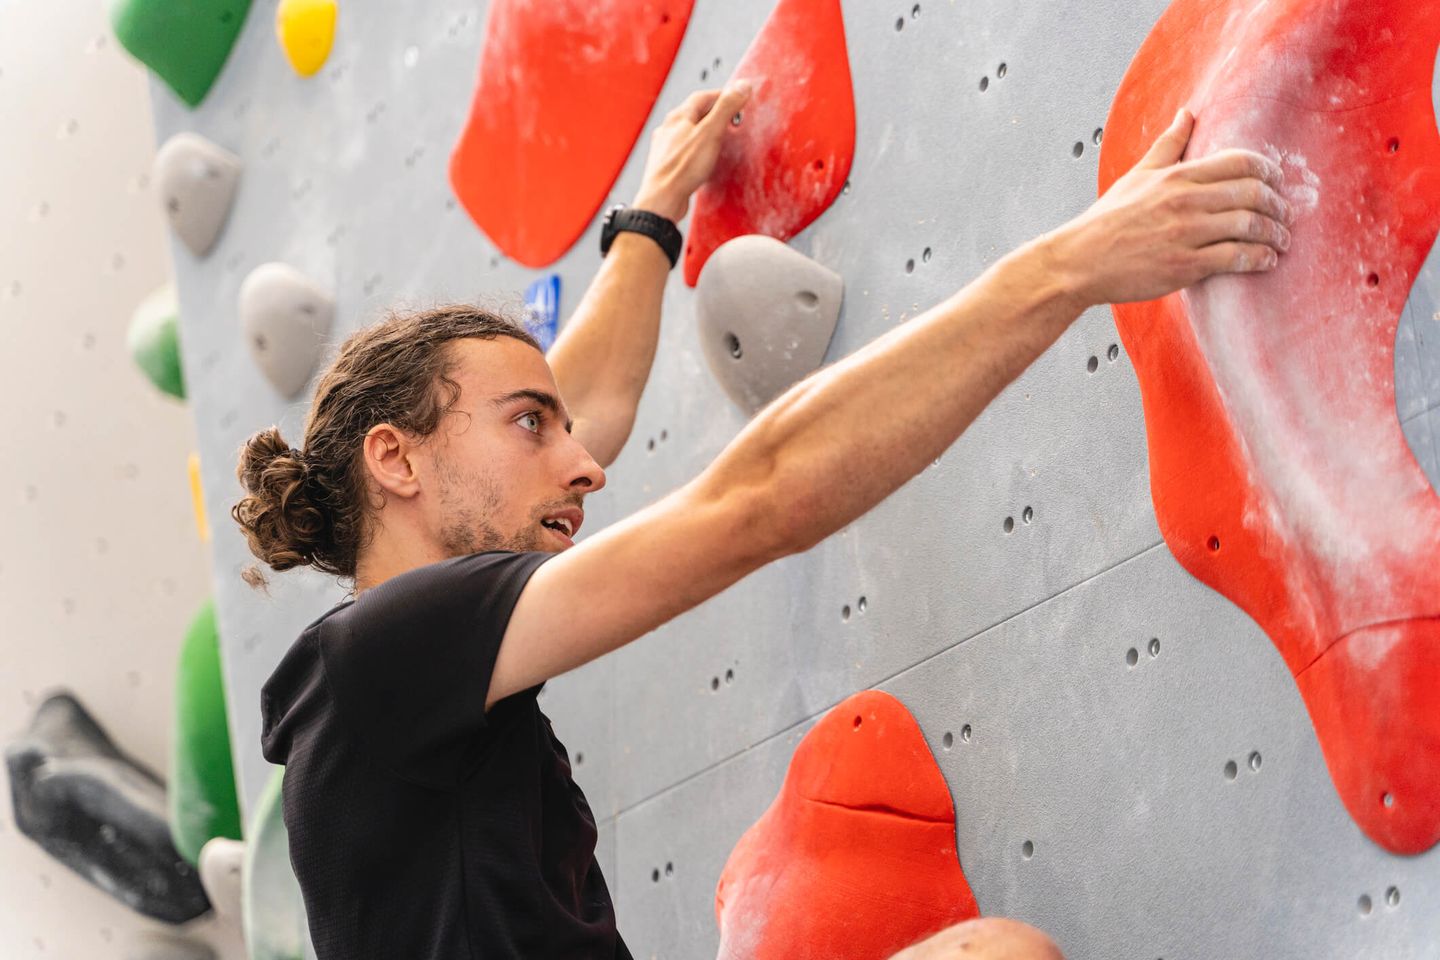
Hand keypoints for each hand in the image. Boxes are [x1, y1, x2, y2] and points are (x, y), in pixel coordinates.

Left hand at [632, 81, 752, 222]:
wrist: (662, 199)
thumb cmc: (682, 168)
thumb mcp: (711, 133)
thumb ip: (726, 108)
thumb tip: (742, 86)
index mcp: (678, 117)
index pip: (703, 96)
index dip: (722, 95)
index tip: (738, 98)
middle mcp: (669, 129)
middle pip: (695, 113)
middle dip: (715, 113)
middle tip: (732, 117)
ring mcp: (667, 148)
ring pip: (689, 133)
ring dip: (706, 132)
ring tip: (720, 137)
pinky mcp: (669, 166)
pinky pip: (686, 151)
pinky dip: (698, 150)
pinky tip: (704, 159)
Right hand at [1046, 108, 1292, 309]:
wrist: (1079, 262)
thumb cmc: (1106, 221)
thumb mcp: (1137, 175)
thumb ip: (1168, 145)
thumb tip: (1187, 114)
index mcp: (1176, 176)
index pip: (1239, 162)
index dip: (1268, 170)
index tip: (1276, 182)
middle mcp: (1184, 201)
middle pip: (1253, 193)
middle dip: (1278, 204)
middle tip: (1285, 214)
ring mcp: (1185, 233)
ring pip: (1250, 225)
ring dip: (1275, 233)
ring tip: (1281, 240)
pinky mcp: (1184, 265)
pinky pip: (1236, 258)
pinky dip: (1259, 258)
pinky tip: (1266, 260)